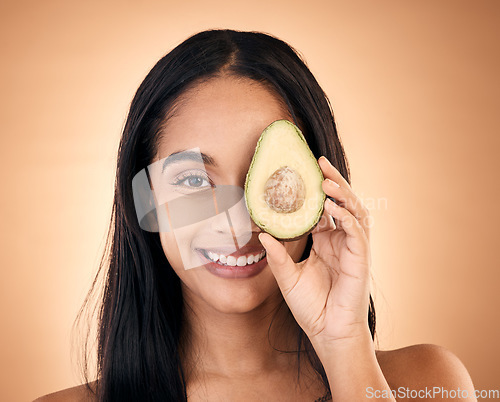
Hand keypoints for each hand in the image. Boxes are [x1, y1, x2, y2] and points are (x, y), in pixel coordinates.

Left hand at [258, 156, 372, 346]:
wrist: (328, 332)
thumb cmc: (311, 307)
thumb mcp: (288, 277)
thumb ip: (277, 256)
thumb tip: (261, 234)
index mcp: (325, 241)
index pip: (323, 209)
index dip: (315, 191)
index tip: (303, 172)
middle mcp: (341, 240)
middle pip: (341, 202)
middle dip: (333, 182)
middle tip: (319, 163)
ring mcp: (353, 248)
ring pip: (354, 211)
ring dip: (342, 193)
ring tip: (326, 180)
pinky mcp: (361, 258)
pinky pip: (357, 231)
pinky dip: (347, 216)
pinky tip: (333, 207)